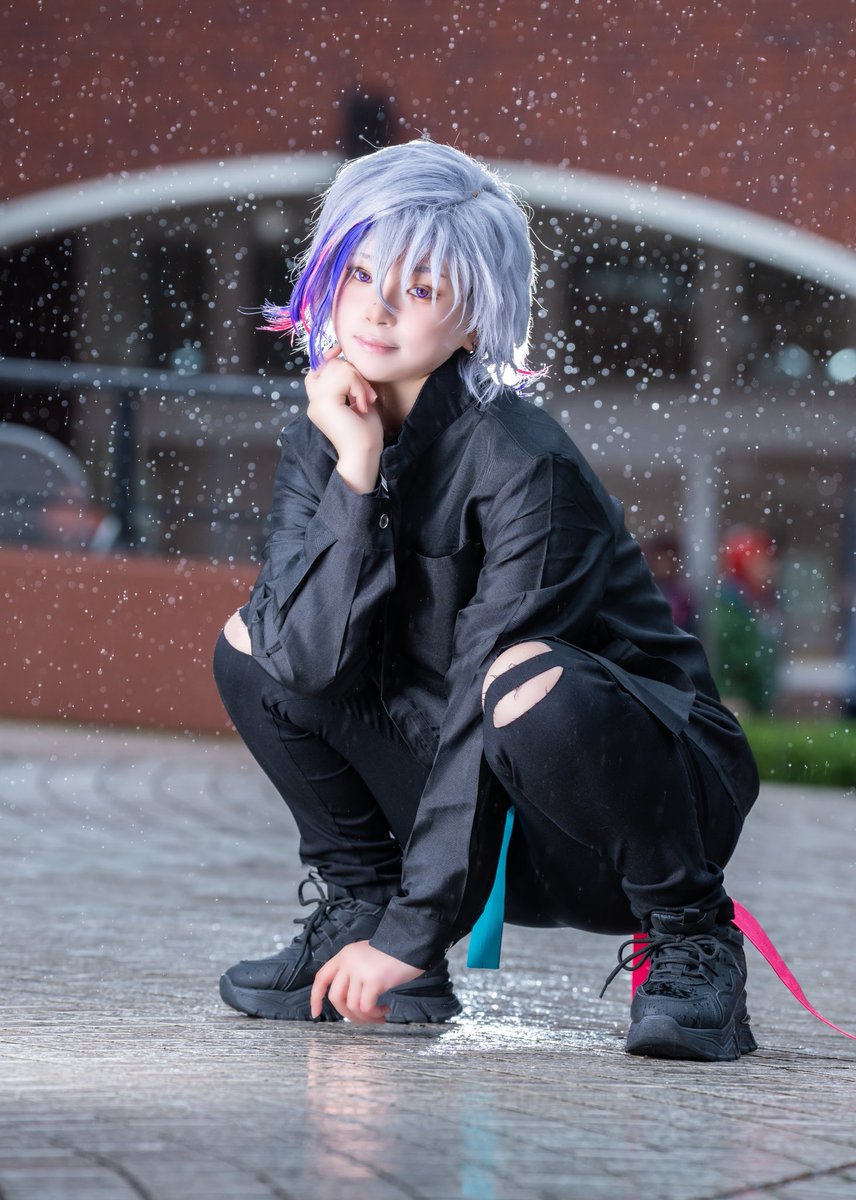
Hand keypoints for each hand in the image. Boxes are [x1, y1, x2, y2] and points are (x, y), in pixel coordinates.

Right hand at [305, 345, 384, 477]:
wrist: (364, 455)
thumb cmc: (365, 433)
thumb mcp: (357, 399)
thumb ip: (350, 381)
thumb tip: (347, 359)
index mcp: (318, 401)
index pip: (318, 369)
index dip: (329, 358)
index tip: (340, 351)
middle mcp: (313, 400)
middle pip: (330, 365)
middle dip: (354, 375)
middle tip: (367, 397)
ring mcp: (316, 402)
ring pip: (338, 368)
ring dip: (358, 381)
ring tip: (365, 401)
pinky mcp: (324, 403)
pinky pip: (344, 376)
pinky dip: (358, 387)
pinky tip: (362, 404)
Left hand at [310, 940, 423, 1023]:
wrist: (412, 941)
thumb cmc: (393, 952)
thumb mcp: (366, 956)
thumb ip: (353, 973)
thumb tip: (349, 1002)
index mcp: (344, 956)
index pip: (321, 977)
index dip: (316, 997)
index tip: (316, 1013)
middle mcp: (348, 962)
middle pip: (335, 997)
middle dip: (347, 1013)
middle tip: (364, 1017)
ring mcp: (360, 971)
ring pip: (351, 1006)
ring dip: (365, 1017)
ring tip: (380, 1014)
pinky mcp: (373, 980)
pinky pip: (366, 1007)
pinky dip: (374, 1014)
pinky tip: (385, 1010)